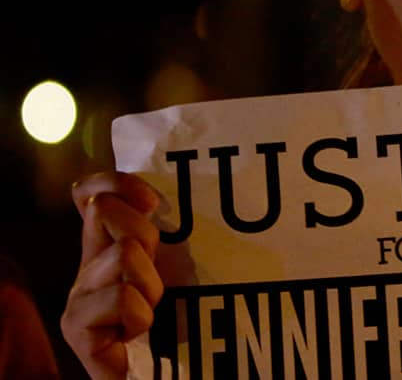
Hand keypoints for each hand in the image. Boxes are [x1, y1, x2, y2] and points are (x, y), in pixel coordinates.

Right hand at [61, 172, 162, 379]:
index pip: (91, 192)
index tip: (152, 202)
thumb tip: (164, 190)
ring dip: (150, 284)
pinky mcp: (78, 328)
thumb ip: (168, 232)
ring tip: (152, 309)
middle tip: (154, 275)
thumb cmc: (180, 317)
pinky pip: (121, 298)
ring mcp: (78, 298)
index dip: (117, 183)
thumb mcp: (178, 264)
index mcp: (107, 245)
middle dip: (145, 236)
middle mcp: (86, 265)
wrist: (165, 372)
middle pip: (105, 210)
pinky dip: (142, 315)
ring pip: (123, 254)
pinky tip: (138, 332)